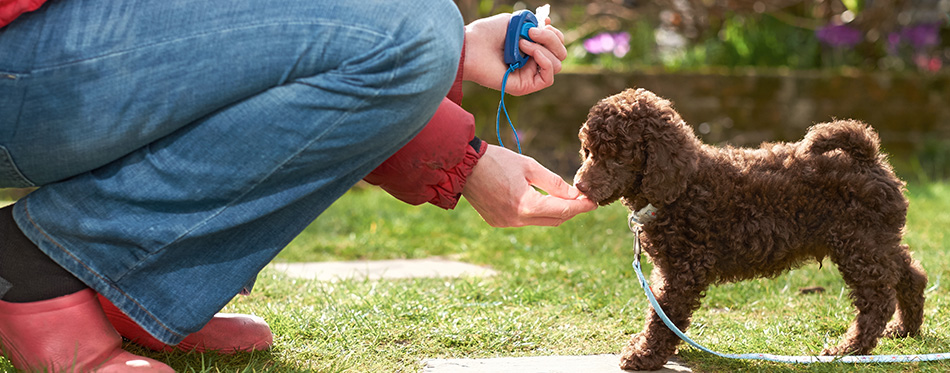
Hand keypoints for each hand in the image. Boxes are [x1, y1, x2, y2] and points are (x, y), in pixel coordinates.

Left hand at [462, 13, 565, 95]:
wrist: (471, 47)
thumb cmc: (488, 33)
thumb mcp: (515, 22)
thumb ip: (534, 24)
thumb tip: (550, 25)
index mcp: (531, 48)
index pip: (557, 44)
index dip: (554, 34)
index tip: (542, 23)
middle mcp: (532, 62)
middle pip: (560, 54)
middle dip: (551, 39)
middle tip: (531, 31)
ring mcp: (529, 75)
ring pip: (556, 64)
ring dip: (543, 49)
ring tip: (521, 43)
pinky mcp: (525, 86)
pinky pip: (548, 78)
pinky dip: (544, 62)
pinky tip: (530, 52)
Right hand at [462, 145, 596, 226]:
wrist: (463, 166)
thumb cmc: (496, 161)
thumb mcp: (529, 166)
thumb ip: (554, 182)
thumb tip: (575, 194)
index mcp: (526, 205)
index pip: (563, 210)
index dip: (581, 206)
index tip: (594, 202)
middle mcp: (516, 220)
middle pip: (554, 220)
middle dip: (570, 210)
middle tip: (582, 199)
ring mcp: (506, 223)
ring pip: (540, 222)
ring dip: (553, 211)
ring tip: (562, 197)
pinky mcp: (497, 222)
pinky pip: (524, 220)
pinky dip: (535, 212)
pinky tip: (537, 199)